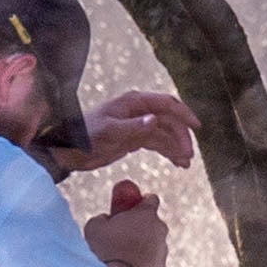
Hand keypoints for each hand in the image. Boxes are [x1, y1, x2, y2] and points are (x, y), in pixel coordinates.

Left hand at [62, 90, 197, 172]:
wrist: (69, 150)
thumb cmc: (85, 136)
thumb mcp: (109, 131)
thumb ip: (133, 127)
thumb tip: (155, 121)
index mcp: (134, 102)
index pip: (167, 104)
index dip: (184, 114)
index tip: (197, 127)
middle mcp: (139, 111)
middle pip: (169, 121)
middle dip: (181, 137)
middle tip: (188, 156)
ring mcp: (137, 125)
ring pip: (165, 134)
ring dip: (176, 147)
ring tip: (185, 164)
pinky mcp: (134, 139)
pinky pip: (157, 144)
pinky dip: (168, 152)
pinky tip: (177, 163)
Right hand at [82, 179, 169, 266]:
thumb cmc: (103, 251)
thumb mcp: (94, 227)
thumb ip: (103, 218)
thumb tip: (106, 221)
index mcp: (146, 215)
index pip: (151, 199)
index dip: (140, 202)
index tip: (130, 208)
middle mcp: (160, 230)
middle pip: (152, 223)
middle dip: (139, 226)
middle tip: (121, 232)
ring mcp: (162, 251)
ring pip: (152, 244)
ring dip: (139, 247)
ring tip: (118, 257)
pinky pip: (150, 263)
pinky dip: (140, 264)